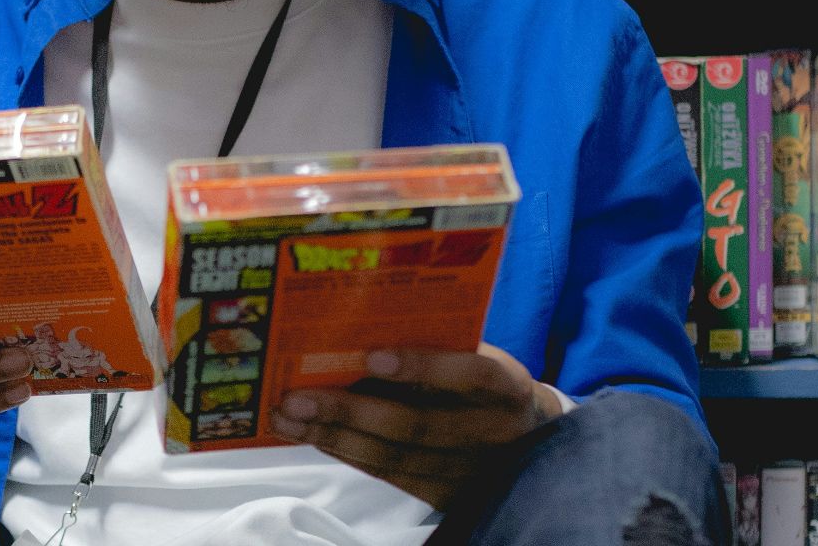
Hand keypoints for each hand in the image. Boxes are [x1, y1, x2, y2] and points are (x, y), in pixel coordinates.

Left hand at [270, 342, 560, 510]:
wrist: (530, 435)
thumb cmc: (482, 379)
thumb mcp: (475, 354)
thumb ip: (435, 342)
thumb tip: (358, 322)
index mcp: (507, 385)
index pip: (471, 373)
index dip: (424, 366)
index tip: (372, 356)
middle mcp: (493, 432)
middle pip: (419, 426)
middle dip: (351, 411)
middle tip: (297, 396)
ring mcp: (471, 471)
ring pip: (396, 458)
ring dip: (334, 437)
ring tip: (287, 418)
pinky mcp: (449, 496)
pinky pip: (390, 476)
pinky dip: (347, 453)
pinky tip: (312, 436)